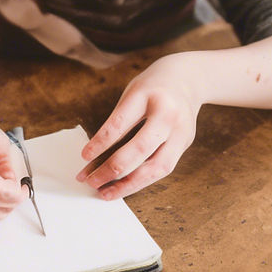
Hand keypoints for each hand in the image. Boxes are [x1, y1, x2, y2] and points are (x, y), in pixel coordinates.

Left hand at [78, 54, 202, 199]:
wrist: (187, 78)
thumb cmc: (150, 88)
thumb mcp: (131, 95)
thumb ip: (117, 123)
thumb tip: (93, 159)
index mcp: (147, 96)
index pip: (120, 124)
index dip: (100, 144)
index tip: (84, 157)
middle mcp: (168, 114)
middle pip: (140, 149)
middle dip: (112, 169)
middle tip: (90, 181)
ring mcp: (181, 131)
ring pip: (156, 166)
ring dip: (128, 184)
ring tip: (105, 193)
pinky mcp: (185, 143)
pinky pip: (163, 168)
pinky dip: (141, 180)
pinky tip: (124, 186)